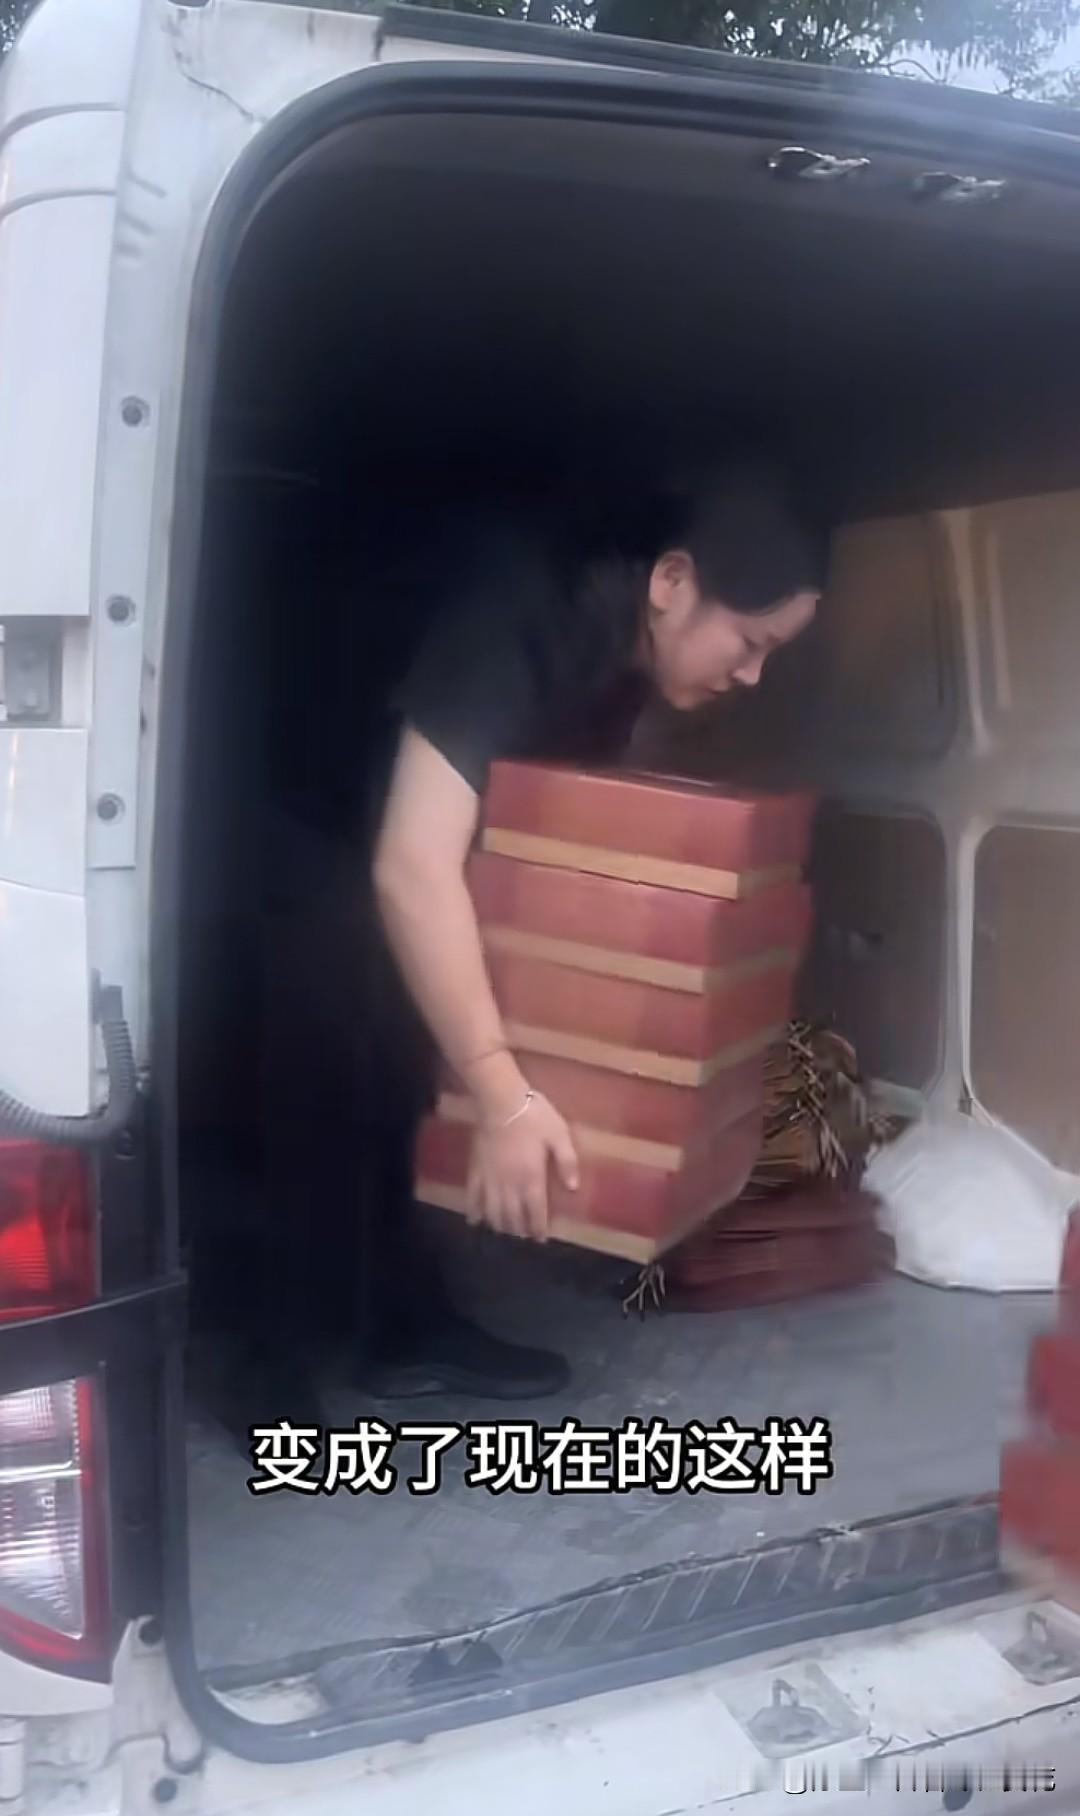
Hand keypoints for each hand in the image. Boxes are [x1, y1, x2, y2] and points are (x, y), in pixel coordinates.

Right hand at [466, 1092, 579, 1241]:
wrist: (499, 1100)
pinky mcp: (475, 1170)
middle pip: (513, 1217)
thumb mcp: (559, 1135)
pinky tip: (475, 1220)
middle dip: (520, 1231)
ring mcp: (490, 1180)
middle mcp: (509, 1186)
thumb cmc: (533, 1116)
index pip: (535, 1212)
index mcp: (531, 1179)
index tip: (541, 1239)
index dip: (538, 1228)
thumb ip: (567, 1162)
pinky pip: (472, 1197)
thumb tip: (573, 1188)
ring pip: (493, 1212)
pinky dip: (473, 1212)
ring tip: (506, 1232)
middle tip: (525, 1237)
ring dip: (500, 1226)